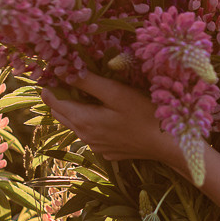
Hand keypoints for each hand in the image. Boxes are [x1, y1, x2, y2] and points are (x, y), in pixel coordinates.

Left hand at [41, 72, 180, 169]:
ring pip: (76, 123)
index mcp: (83, 121)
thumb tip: (62, 71)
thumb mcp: (117, 92)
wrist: (169, 143)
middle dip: (61, 95)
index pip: (52, 100)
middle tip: (71, 77)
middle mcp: (85, 137)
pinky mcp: (109, 151)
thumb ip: (89, 82)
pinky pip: (92, 133)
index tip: (57, 69)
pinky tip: (108, 112)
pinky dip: (91, 120)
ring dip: (76, 108)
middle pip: (61, 113)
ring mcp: (97, 146)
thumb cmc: (145, 114)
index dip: (51, 84)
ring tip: (90, 91)